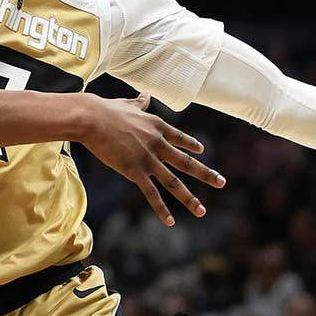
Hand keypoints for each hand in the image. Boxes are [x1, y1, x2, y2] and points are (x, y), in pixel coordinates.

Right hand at [75, 93, 225, 225]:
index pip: (180, 138)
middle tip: (222, 182)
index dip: (191, 145)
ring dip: (189, 198)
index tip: (202, 151)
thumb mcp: (129, 104)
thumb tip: (145, 94)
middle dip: (206, 174)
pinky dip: (162, 208)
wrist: (93, 119)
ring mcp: (149, 159)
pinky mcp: (135, 171)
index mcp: (158, 127)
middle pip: (186, 163)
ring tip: (201, 211)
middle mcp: (159, 144)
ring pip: (174, 182)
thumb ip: (140, 102)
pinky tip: (171, 221)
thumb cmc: (106, 110)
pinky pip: (151, 193)